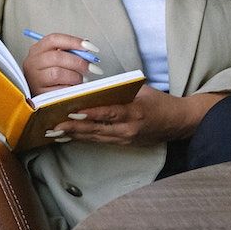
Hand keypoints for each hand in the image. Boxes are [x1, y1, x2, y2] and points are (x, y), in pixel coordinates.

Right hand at [22, 32, 101, 96]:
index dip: (74, 42)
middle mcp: (33, 62)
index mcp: (37, 49)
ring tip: (80, 79)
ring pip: (57, 74)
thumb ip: (69, 51)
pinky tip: (73, 87)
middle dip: (78, 62)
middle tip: (91, 67)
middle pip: (57, 57)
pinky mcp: (39, 93)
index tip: (90, 48)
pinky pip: (58, 90)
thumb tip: (88, 48)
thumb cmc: (48, 71)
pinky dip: (70, 88)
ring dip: (74, 76)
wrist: (35, 89)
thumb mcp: (54, 57)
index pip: (54, 39)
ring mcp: (34, 78)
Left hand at [48, 87, 225, 146]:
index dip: (89, 113)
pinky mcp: (123, 144)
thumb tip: (94, 85)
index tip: (71, 111)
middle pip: (96, 129)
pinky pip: (99, 141)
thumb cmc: (158, 102)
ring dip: (74, 135)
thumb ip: (120, 89)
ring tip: (54, 131)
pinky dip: (83, 138)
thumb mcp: (142, 91)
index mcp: (134, 112)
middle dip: (73, 128)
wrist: (177, 123)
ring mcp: (125, 139)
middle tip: (53, 125)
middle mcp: (128, 129)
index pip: (108, 113)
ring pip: (95, 137)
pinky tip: (68, 136)